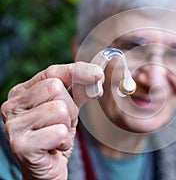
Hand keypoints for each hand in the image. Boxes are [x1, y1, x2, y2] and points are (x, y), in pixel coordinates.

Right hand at [1, 62, 102, 179]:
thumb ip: (79, 90)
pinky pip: (59, 132)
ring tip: (57, 136)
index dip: (77, 72)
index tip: (99, 74)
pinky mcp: (21, 145)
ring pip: (59, 109)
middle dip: (69, 108)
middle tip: (62, 124)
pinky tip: (55, 147)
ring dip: (67, 126)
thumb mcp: (69, 108)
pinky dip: (64, 141)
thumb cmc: (55, 136)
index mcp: (21, 92)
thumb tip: (97, 74)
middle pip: (56, 88)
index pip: (52, 72)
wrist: (47, 168)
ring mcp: (13, 125)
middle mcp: (11, 105)